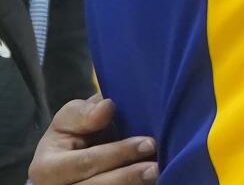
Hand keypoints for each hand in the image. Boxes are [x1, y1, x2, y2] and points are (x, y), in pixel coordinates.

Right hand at [30, 95, 157, 184]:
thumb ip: (84, 113)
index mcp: (46, 168)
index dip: (118, 153)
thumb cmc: (73, 132)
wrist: (74, 153)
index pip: (85, 162)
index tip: (148, 143)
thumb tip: (106, 107)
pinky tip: (149, 183)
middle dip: (127, 177)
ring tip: (156, 175)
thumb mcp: (71, 117)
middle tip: (155, 168)